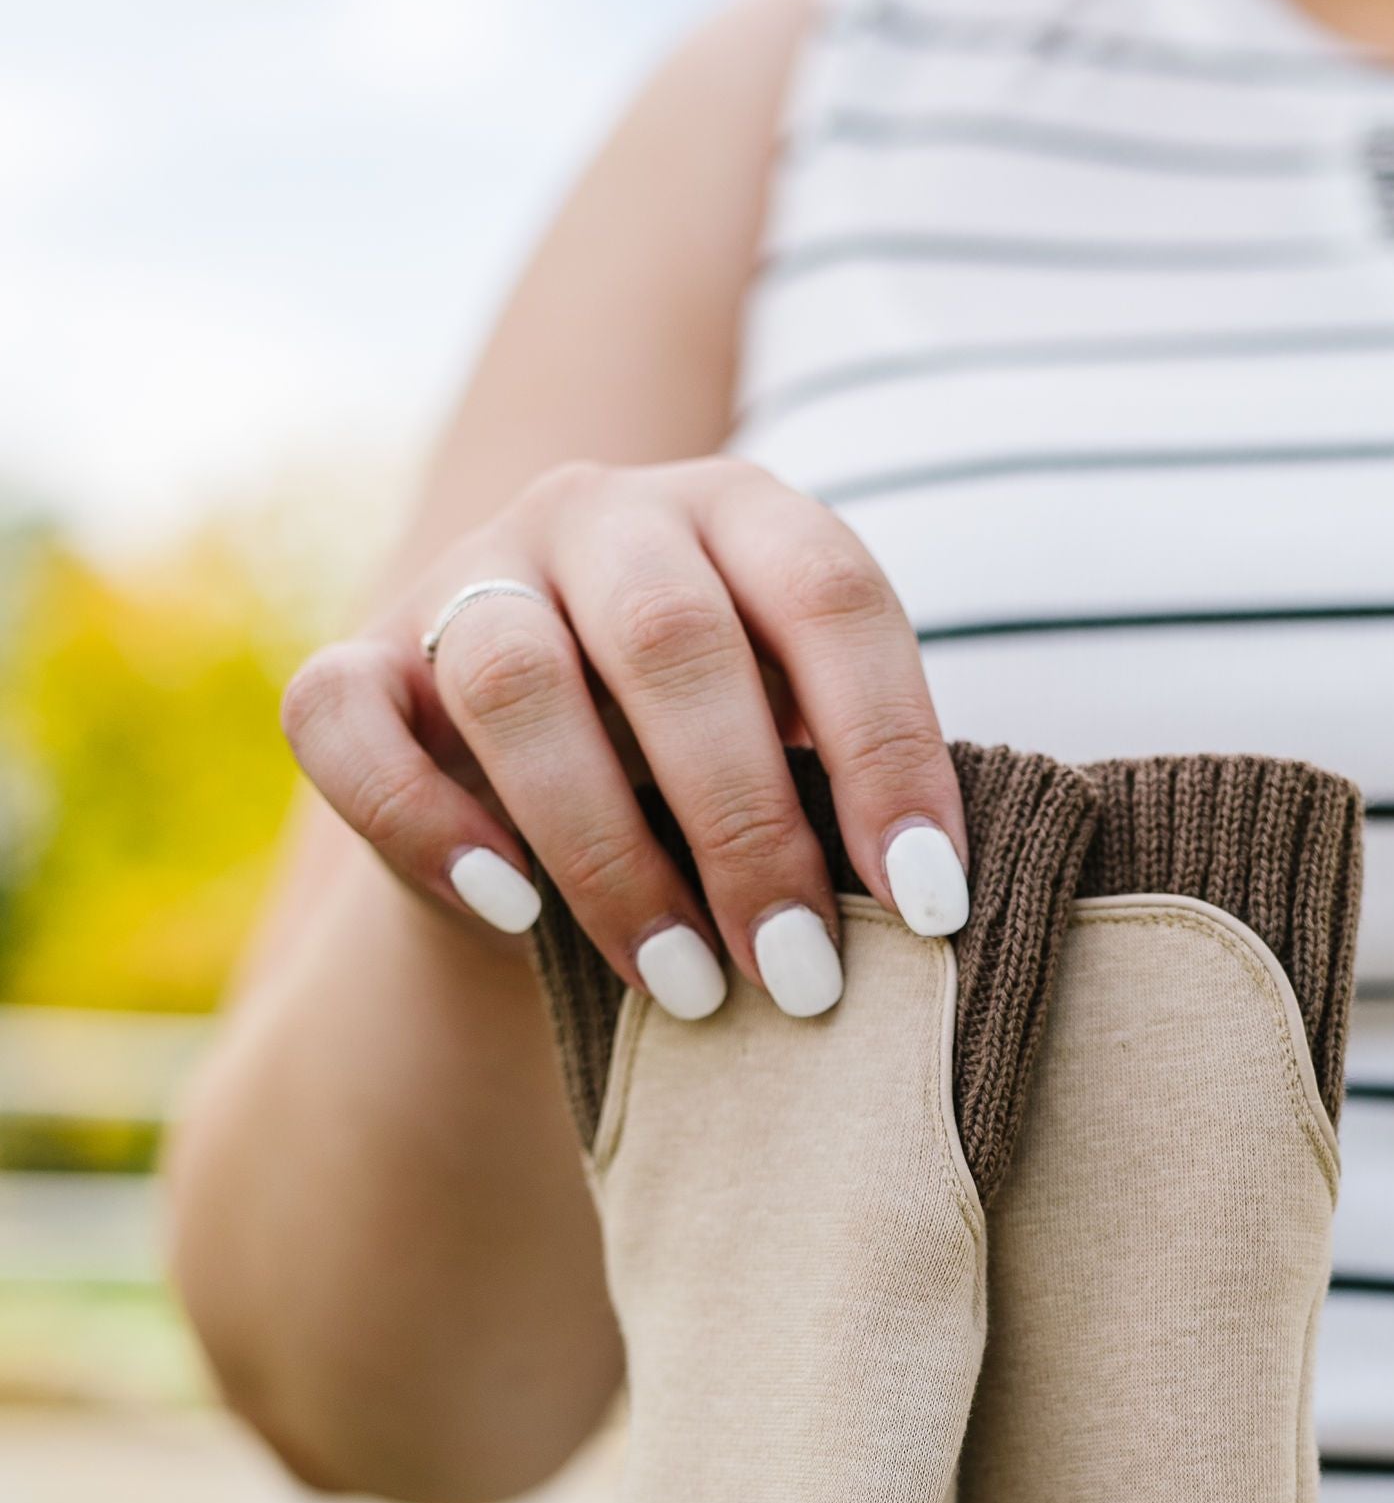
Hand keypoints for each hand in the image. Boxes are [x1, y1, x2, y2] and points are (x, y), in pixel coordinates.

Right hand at [279, 458, 969, 1019]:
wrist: (543, 818)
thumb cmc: (715, 791)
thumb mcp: (799, 765)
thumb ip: (847, 797)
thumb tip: (932, 917)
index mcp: (741, 514)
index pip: (829, 596)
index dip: (888, 749)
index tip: (930, 906)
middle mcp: (601, 515)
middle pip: (669, 637)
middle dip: (746, 824)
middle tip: (801, 975)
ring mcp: (467, 574)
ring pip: (513, 677)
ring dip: (607, 851)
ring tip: (685, 988)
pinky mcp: (355, 662)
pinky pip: (351, 721)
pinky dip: (427, 821)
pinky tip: (510, 911)